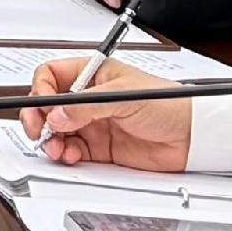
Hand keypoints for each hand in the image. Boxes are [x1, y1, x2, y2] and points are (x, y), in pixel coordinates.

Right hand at [16, 59, 190, 170]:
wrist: (192, 136)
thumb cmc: (168, 103)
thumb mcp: (124, 96)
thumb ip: (86, 106)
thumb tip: (56, 116)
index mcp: (93, 75)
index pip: (52, 76)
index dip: (42, 90)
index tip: (45, 107)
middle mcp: (88, 98)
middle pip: (48, 106)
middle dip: (39, 119)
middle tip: (39, 131)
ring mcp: (93, 124)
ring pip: (56, 131)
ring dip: (51, 140)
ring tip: (57, 148)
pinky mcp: (99, 148)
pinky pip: (72, 151)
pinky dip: (65, 155)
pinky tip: (71, 156)